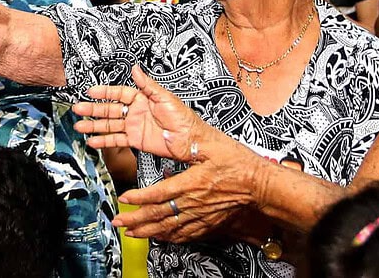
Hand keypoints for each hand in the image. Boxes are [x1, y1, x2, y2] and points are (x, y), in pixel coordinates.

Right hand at [73, 65, 206, 161]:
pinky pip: (116, 139)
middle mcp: (136, 111)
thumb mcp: (165, 97)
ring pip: (110, 125)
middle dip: (93, 109)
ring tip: (80, 126)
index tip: (91, 91)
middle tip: (79, 109)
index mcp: (142, 98)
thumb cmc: (183, 118)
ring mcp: (134, 126)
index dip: (104, 92)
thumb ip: (147, 84)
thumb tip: (136, 69)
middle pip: (110, 109)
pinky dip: (104, 141)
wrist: (190, 140)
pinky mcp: (135, 140)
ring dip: (95, 125)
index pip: (118, 93)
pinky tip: (93, 141)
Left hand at [111, 152, 258, 242]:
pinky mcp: (209, 222)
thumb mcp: (213, 146)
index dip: (139, 198)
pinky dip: (169, 238)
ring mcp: (201, 215)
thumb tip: (168, 139)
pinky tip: (160, 238)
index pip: (158, 193)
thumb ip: (189, 145)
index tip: (124, 199)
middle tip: (118, 222)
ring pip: (168, 227)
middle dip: (135, 219)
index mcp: (191, 183)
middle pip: (158, 215)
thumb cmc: (239, 163)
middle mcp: (193, 203)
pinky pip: (185, 234)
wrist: (260, 184)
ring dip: (147, 231)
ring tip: (131, 233)